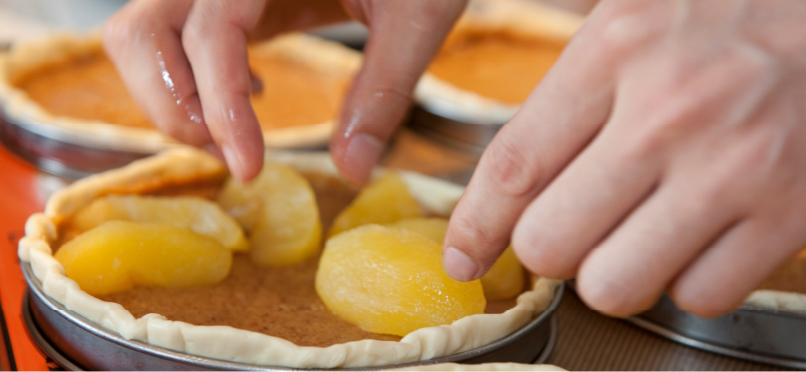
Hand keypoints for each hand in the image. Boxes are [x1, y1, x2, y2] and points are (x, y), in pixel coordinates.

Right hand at [104, 0, 465, 181]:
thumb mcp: (416, 18)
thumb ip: (384, 91)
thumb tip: (352, 169)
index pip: (209, 32)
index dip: (218, 106)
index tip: (250, 168)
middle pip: (141, 34)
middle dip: (175, 109)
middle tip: (237, 157)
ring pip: (143, 38)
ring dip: (172, 101)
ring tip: (238, 138)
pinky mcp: (230, 1)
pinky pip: (175, 41)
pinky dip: (191, 83)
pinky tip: (253, 91)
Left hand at [442, 0, 805, 317]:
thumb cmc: (735, 11)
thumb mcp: (635, 9)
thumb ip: (569, 80)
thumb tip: (509, 169)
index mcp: (618, 48)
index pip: (514, 166)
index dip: (475, 226)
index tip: (464, 255)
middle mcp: (669, 113)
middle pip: (550, 242)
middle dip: (548, 250)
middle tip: (568, 230)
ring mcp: (734, 169)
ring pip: (615, 285)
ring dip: (611, 273)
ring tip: (631, 236)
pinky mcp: (791, 213)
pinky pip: (699, 296)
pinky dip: (686, 280)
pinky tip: (694, 238)